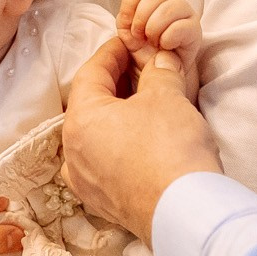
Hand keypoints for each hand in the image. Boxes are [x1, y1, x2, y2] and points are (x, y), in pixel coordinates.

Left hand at [62, 35, 220, 242]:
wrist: (184, 212)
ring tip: (142, 106)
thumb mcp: (167, 96)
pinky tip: (137, 144)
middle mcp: (72, 151)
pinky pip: (101, 164)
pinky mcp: (101, 202)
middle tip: (139, 70)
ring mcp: (84, 181)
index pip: (90, 73)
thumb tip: (160, 59)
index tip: (128, 43)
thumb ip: (159, 71)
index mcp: (80, 119)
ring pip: (93, 137)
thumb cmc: (170, 148)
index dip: (112, 53)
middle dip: (113, 85)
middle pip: (89, 106)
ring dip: (114, 118)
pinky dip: (115, 148)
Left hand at [117, 0, 202, 97]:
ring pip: (170, 5)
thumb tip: (128, 15)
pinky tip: (165, 46)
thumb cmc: (143, 54)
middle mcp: (170, 3)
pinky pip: (182, 26)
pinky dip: (168, 37)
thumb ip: (125, 19)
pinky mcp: (194, 32)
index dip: (130, 3)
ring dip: (155, 26)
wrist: (160, 78)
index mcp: (150, 1)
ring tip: (153, 42)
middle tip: (139, 35)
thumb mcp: (126, 35)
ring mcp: (185, 16)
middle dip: (142, 16)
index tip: (127, 23)